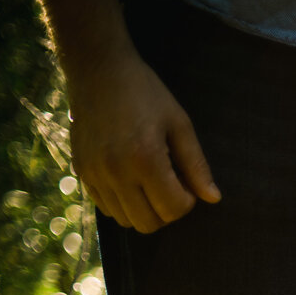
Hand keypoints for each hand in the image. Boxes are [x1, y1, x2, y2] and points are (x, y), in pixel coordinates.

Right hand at [70, 53, 217, 233]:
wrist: (97, 70)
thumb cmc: (145, 93)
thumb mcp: (179, 124)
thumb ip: (196, 165)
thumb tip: (213, 198)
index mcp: (145, 158)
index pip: (173, 209)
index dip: (187, 201)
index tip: (185, 181)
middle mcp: (116, 171)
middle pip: (149, 223)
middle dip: (166, 211)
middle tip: (169, 184)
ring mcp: (95, 174)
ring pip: (126, 221)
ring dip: (144, 210)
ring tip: (149, 182)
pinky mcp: (81, 172)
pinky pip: (106, 208)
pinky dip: (122, 204)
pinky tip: (129, 180)